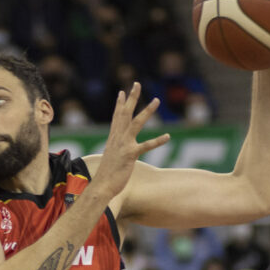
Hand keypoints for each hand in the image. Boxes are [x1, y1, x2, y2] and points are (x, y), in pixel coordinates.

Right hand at [94, 82, 169, 198]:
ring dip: (147, 111)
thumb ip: (115, 152)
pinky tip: (168, 136)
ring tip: (156, 100)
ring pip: (137, 123)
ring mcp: (124, 145)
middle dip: (131, 98)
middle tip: (136, 84)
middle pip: (125, 113)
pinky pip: (146, 146)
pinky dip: (157, 141)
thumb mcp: (111, 159)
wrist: (102, 186)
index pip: (117, 117)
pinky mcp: (131, 154)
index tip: (123, 92)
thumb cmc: (106, 176)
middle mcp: (117, 138)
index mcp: (113, 138)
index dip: (120, 104)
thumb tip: (117, 153)